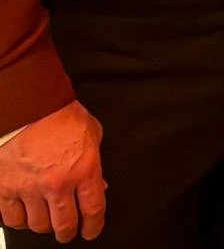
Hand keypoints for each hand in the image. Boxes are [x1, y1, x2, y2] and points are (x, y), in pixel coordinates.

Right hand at [0, 101, 106, 242]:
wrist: (29, 106)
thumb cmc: (61, 116)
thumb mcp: (92, 135)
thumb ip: (96, 163)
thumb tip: (100, 186)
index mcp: (84, 169)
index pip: (93, 210)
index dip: (93, 226)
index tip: (91, 231)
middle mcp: (58, 183)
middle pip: (64, 224)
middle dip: (68, 232)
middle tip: (67, 231)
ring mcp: (30, 187)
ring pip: (38, 225)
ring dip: (44, 225)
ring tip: (46, 218)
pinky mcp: (6, 188)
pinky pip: (12, 218)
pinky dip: (19, 220)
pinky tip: (24, 214)